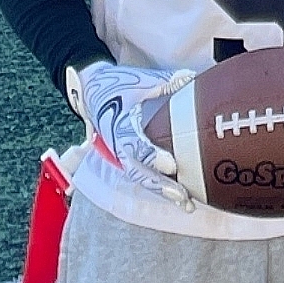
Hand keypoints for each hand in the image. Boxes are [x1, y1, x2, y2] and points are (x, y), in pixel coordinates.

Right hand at [69, 58, 185, 192]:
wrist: (93, 91)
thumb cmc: (119, 85)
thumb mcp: (140, 79)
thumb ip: (166, 81)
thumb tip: (190, 79)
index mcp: (119, 124)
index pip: (135, 144)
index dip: (152, 156)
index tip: (172, 165)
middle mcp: (118, 145)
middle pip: (138, 170)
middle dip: (160, 185)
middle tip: (182, 195)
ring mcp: (122, 155)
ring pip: (142, 178)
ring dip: (163, 192)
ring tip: (187, 203)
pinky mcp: (129, 160)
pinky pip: (145, 176)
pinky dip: (162, 187)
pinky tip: (183, 197)